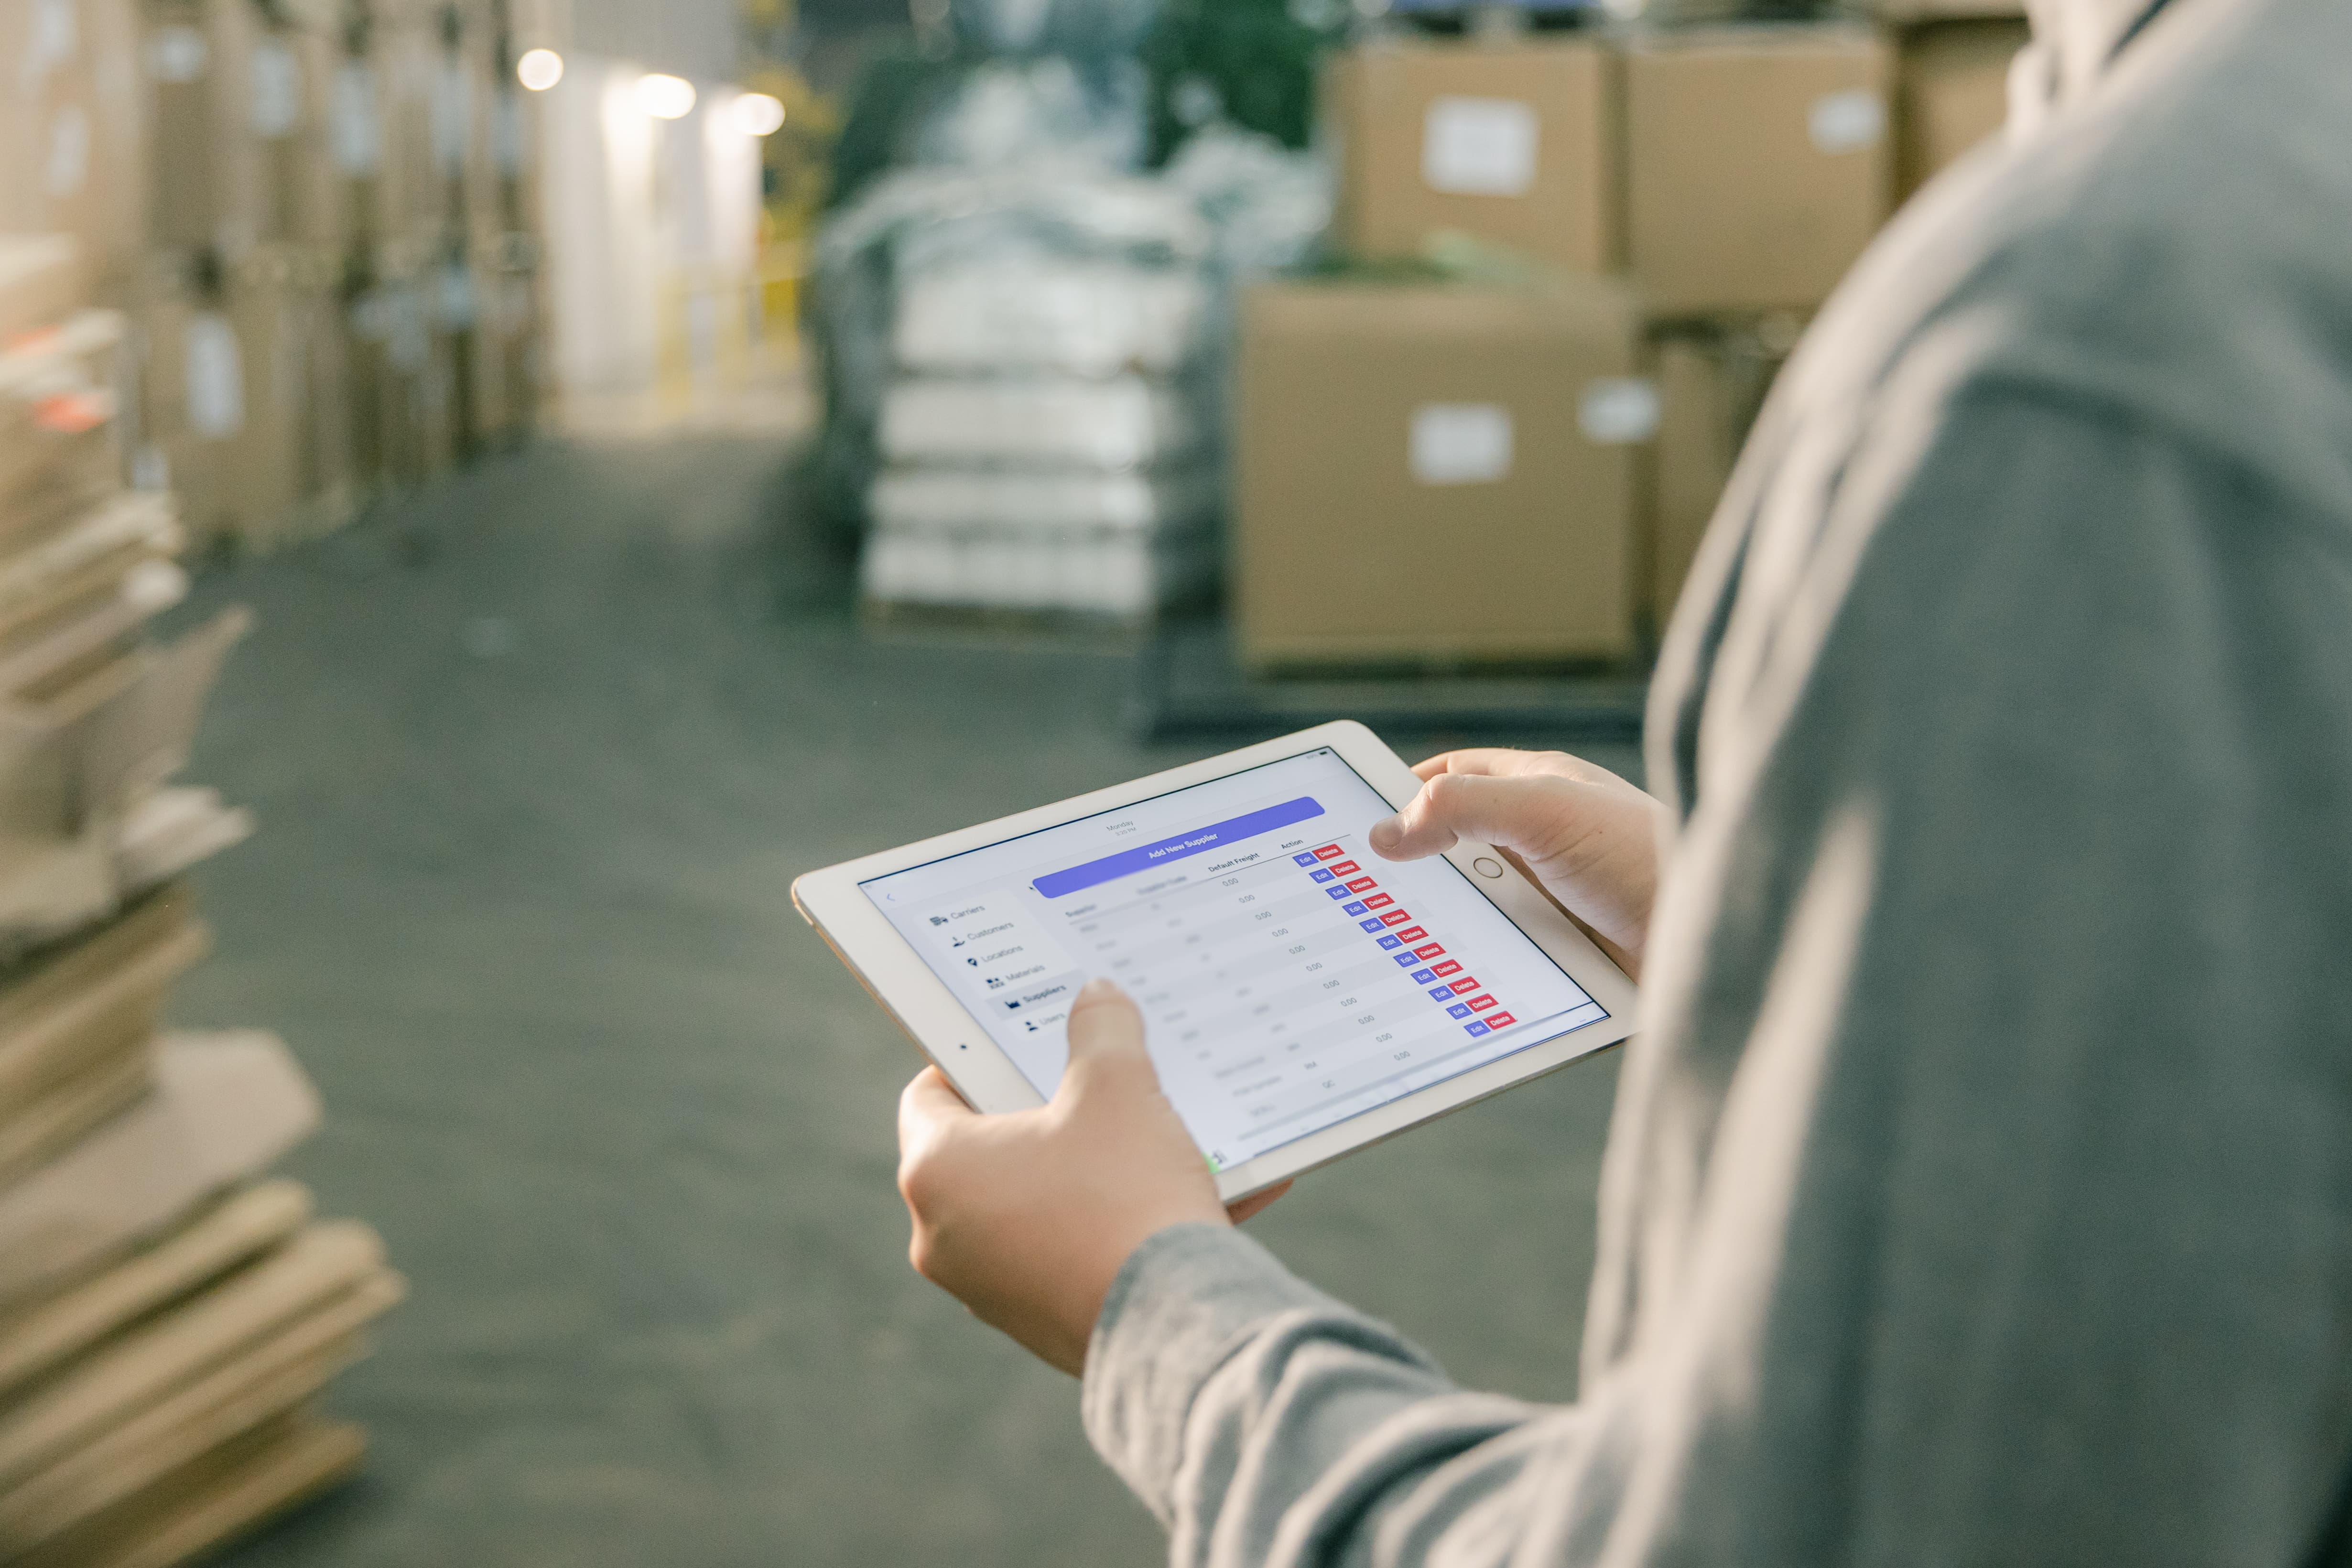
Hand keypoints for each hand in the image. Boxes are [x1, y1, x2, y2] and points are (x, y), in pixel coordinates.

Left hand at [897, 980, 1290, 1374]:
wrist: (1176, 1327)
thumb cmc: (1126, 1198)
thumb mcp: (1119, 1089)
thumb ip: (1102, 1029)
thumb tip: (1097, 996)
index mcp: (937, 1172)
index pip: (929, 1094)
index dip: (975, 1059)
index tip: (1021, 1044)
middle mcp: (944, 1239)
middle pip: (989, 1151)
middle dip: (1049, 1116)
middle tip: (1098, 1084)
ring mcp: (991, 1290)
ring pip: (1039, 1204)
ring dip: (1093, 1171)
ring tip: (1160, 1139)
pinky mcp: (1041, 1325)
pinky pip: (1076, 1253)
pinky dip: (1118, 1223)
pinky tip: (1194, 1197)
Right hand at [1370, 749, 1662, 979]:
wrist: (1720, 942)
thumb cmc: (1647, 857)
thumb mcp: (1544, 810)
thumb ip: (1462, 808)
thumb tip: (1387, 829)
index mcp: (1543, 787)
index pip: (1458, 775)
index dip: (1408, 789)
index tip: (1360, 816)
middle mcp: (1550, 838)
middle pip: (1461, 844)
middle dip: (1418, 864)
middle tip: (1365, 890)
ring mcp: (1560, 894)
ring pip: (1481, 904)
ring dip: (1449, 921)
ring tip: (1399, 940)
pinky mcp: (1570, 948)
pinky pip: (1508, 953)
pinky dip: (1480, 964)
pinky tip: (1455, 979)